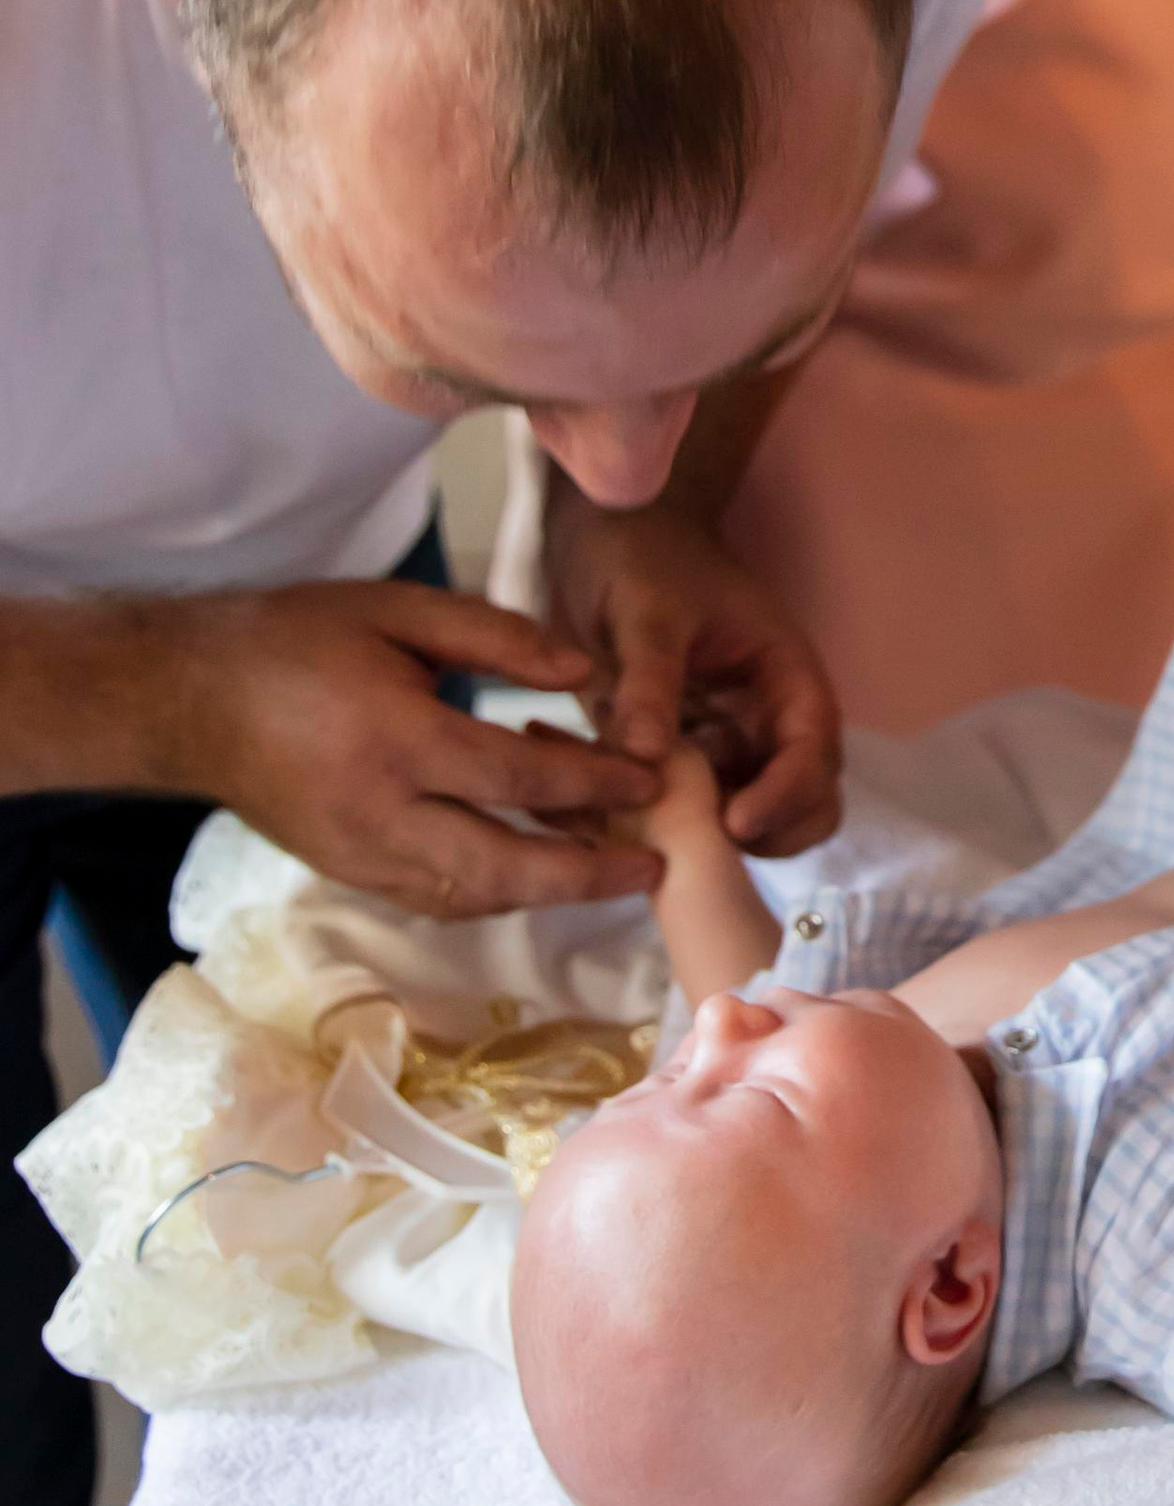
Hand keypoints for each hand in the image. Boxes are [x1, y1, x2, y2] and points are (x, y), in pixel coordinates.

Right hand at [157, 582, 665, 919]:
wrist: (190, 698)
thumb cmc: (297, 638)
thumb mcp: (398, 609)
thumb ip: (497, 635)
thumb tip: (583, 669)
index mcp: (396, 740)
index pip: (517, 778)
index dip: (592, 784)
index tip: (649, 778)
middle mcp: (379, 814)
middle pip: (502, 867)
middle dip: (585, 875)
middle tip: (651, 866)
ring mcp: (358, 855)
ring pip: (471, 895)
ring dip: (545, 892)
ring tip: (609, 873)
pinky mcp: (346, 872)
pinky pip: (435, 896)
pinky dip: (494, 891)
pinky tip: (536, 873)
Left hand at [543, 494, 839, 853]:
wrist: (609, 542)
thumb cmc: (644, 562)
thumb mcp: (646, 612)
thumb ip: (650, 679)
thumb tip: (646, 756)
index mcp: (785, 676)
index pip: (815, 748)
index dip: (789, 794)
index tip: (736, 823)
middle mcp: (772, 721)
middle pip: (809, 801)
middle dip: (772, 834)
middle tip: (707, 845)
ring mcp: (734, 746)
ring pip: (758, 821)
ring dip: (721, 842)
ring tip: (656, 836)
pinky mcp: (692, 764)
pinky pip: (696, 813)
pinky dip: (672, 832)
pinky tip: (623, 828)